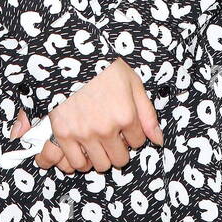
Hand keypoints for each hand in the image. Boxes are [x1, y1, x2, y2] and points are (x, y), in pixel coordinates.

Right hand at [9, 58, 163, 174]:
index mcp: (125, 115)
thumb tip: (158, 140)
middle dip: (118, 149)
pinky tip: (82, 148)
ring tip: (97, 142)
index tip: (124, 125)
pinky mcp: (63, 134)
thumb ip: (147, 113)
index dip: (132, 134)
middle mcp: (106, 129)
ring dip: (100, 156)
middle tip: (111, 135)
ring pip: (99, 165)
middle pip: (119, 159)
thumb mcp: (132, 83)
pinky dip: (80, 160)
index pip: (137, 143)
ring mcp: (83, 133)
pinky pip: (75, 163)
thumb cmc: (103, 67)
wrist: (69, 56)